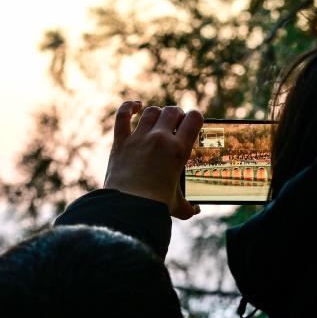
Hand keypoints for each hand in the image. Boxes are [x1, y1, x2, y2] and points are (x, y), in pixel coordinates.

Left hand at [103, 101, 202, 219]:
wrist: (129, 207)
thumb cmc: (156, 206)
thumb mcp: (178, 205)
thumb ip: (189, 207)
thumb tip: (195, 210)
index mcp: (179, 150)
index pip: (194, 118)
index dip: (195, 117)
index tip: (192, 123)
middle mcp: (160, 138)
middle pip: (172, 111)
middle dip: (176, 115)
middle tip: (176, 124)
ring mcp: (139, 138)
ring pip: (151, 111)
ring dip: (158, 114)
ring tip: (159, 121)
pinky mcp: (121, 142)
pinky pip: (123, 115)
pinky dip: (129, 107)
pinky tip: (136, 107)